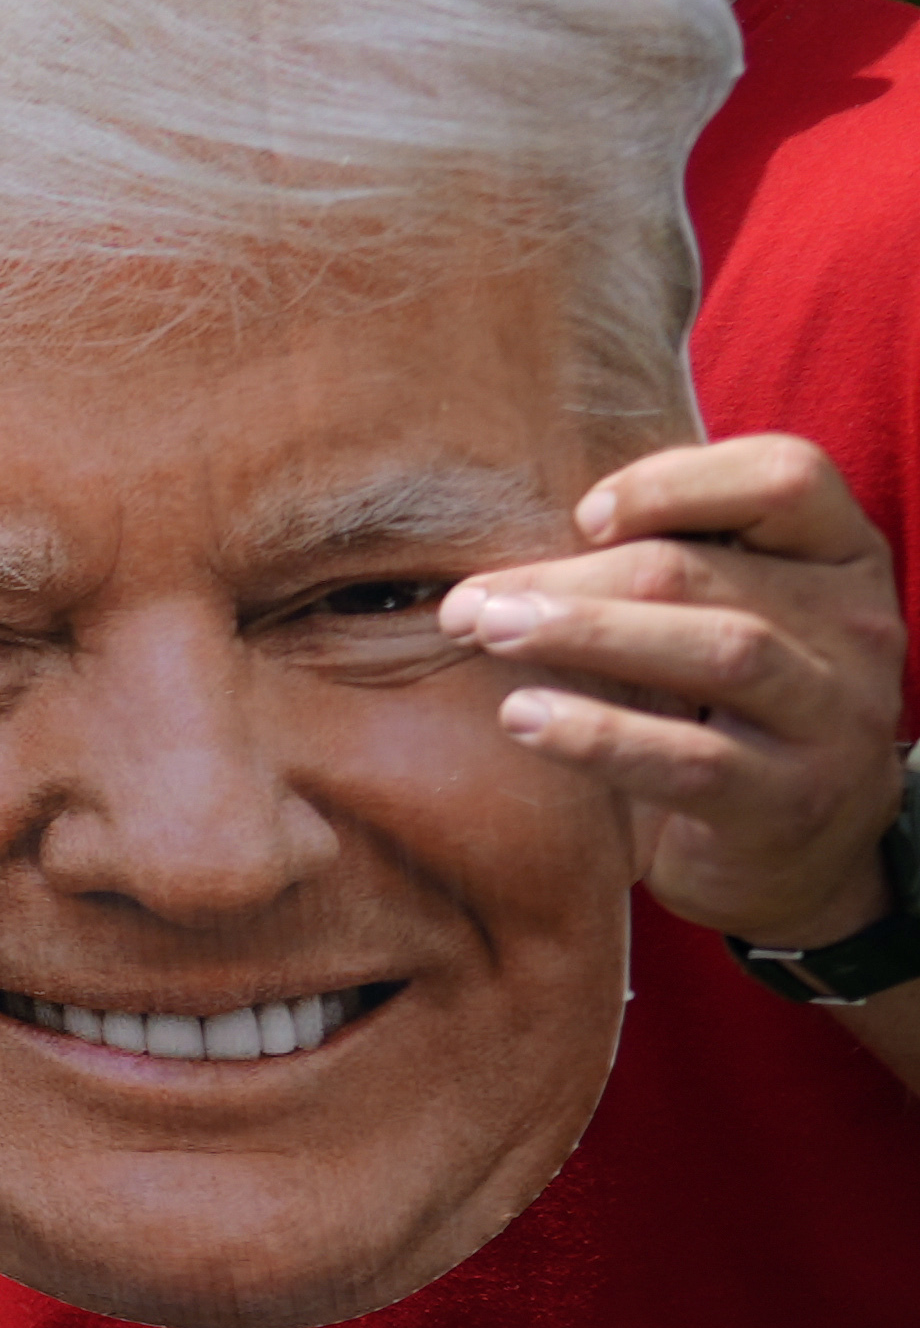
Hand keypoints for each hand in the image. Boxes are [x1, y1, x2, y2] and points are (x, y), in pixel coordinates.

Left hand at [446, 436, 911, 948]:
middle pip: (710, 571)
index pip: (789, 476)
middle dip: (575, 577)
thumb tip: (504, 554)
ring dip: (587, 635)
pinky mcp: (792, 800)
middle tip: (471, 601)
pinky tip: (524, 718)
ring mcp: (836, 717)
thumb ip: (662, 568)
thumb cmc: (731, 709)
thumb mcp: (723, 619)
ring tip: (490, 635)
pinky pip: (695, 759)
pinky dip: (601, 735)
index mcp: (841, 558)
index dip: (679, 482)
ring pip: (717, 651)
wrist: (797, 851)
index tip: (582, 514)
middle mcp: (857, 627)